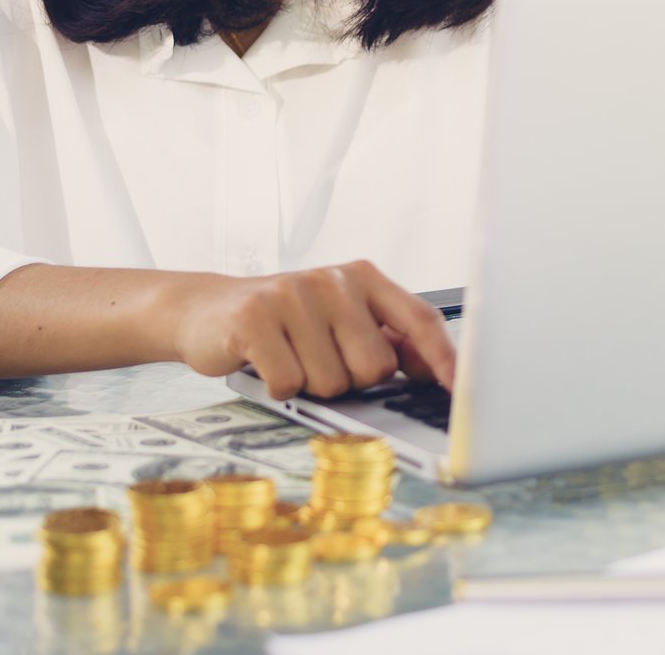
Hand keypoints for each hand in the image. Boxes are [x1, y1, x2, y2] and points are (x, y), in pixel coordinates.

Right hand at [168, 261, 454, 398]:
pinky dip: (278, 388)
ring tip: (291, 357)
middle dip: (350, 380)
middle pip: (374, 366)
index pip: (419, 319)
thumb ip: (385, 336)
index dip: (443, 357)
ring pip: (331, 381)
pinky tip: (266, 364)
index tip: (457, 388)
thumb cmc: (286, 323)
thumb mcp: (340, 318)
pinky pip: (289, 383)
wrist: (208, 311)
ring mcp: (293, 295)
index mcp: (364, 276)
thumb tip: (432, 369)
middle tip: (319, 360)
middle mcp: (333, 279)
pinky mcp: (254, 319)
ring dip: (310, 385)